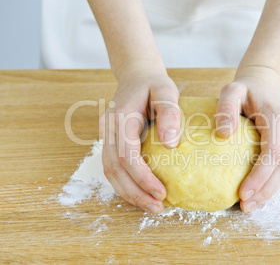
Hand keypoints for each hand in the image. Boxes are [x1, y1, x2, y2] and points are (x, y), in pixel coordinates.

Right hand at [99, 71, 180, 213]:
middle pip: (114, 170)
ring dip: (129, 193)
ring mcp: (106, 136)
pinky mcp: (111, 142)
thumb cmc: (153, 83)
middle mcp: (108, 129)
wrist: (136, 75)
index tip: (161, 192)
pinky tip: (142, 193)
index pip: (126, 156)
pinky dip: (126, 184)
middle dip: (135, 193)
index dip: (142, 178)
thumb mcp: (166, 90)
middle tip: (158, 207)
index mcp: (120, 118)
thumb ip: (168, 112)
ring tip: (152, 206)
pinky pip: (113, 168)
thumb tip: (171, 144)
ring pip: (110, 173)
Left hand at [216, 67, 279, 212]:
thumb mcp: (231, 89)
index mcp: (277, 116)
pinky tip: (257, 193)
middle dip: (266, 190)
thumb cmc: (245, 88)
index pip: (272, 152)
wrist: (265, 83)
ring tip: (250, 205)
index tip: (242, 193)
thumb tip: (225, 135)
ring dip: (269, 190)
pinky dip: (271, 182)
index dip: (260, 176)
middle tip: (246, 206)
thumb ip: (226, 107)